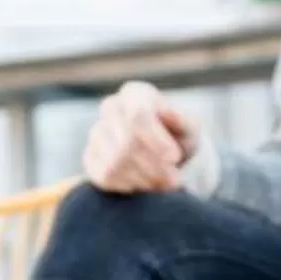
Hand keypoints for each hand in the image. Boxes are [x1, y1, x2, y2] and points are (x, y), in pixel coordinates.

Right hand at [81, 80, 199, 194]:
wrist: (165, 156)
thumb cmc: (178, 137)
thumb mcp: (190, 129)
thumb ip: (183, 120)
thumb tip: (168, 112)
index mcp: (135, 93)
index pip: (138, 116)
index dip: (156, 140)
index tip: (175, 158)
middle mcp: (111, 108)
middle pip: (126, 144)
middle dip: (154, 166)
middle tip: (175, 180)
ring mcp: (96, 133)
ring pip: (115, 163)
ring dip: (144, 179)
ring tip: (164, 183)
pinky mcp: (90, 158)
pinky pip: (105, 177)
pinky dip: (129, 186)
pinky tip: (146, 184)